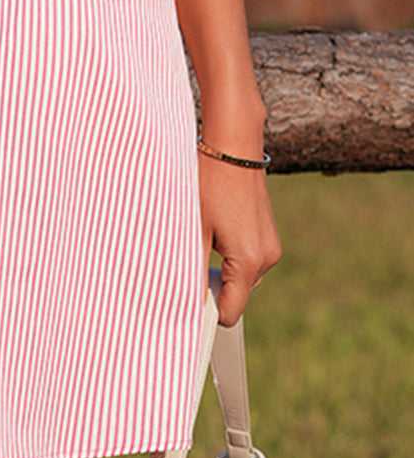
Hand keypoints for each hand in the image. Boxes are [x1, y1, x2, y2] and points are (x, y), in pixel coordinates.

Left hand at [199, 119, 281, 327]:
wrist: (233, 145)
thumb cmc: (210, 183)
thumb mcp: (195, 228)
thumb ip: (193, 269)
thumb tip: (187, 303)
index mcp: (249, 261)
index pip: (230, 312)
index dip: (208, 312)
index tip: (187, 303)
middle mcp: (266, 258)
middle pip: (236, 295)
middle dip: (213, 287)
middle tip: (189, 258)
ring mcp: (270, 246)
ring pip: (241, 276)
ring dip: (222, 268)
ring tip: (202, 237)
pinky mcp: (268, 234)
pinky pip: (247, 258)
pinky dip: (231, 254)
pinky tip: (215, 229)